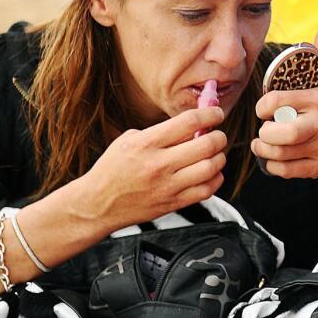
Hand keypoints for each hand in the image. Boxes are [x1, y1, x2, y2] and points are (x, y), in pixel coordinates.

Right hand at [75, 107, 228, 231]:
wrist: (98, 204)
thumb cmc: (113, 169)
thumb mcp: (130, 140)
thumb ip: (161, 132)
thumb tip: (193, 126)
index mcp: (147, 143)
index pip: (189, 122)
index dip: (210, 114)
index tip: (216, 113)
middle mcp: (159, 164)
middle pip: (206, 145)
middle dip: (219, 136)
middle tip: (217, 135)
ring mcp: (167, 186)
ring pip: (211, 167)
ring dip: (220, 157)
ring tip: (215, 154)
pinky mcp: (173, 203)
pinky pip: (206, 190)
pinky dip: (215, 179)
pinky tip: (210, 173)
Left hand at [251, 27, 317, 190]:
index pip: (278, 101)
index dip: (263, 107)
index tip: (263, 110)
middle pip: (280, 133)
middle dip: (264, 134)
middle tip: (265, 130)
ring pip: (280, 154)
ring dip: (265, 151)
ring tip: (263, 144)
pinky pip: (287, 171)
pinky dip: (275, 167)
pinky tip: (274, 159)